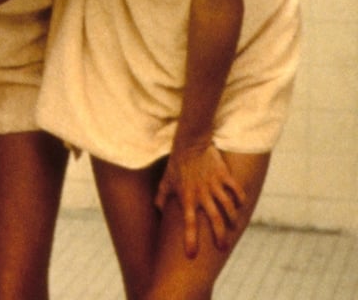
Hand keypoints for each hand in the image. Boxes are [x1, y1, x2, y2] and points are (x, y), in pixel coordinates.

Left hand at [154, 143, 246, 257]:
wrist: (190, 143)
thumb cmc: (176, 164)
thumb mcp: (165, 181)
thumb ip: (161, 197)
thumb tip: (158, 210)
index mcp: (186, 198)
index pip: (188, 224)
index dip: (190, 241)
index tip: (192, 256)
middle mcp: (201, 194)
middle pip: (214, 220)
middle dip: (220, 237)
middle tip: (223, 248)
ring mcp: (214, 185)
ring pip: (228, 207)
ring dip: (232, 220)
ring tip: (233, 227)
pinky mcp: (224, 175)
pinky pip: (236, 190)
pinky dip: (240, 199)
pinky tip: (240, 204)